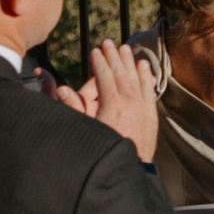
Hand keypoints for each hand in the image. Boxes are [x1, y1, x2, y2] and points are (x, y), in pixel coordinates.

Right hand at [45, 40, 160, 163]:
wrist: (126, 171)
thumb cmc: (100, 151)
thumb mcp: (83, 130)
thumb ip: (73, 108)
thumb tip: (62, 88)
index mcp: (112, 104)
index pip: (105, 76)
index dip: (99, 62)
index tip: (94, 51)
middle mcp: (130, 103)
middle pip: (121, 73)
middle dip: (114, 56)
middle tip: (109, 42)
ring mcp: (143, 108)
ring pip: (137, 78)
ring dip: (130, 62)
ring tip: (126, 48)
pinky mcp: (151, 115)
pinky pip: (149, 90)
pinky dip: (146, 76)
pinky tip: (144, 66)